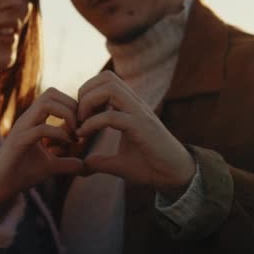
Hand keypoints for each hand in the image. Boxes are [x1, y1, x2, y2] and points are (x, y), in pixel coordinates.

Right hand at [0, 88, 83, 204]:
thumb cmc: (21, 173)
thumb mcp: (50, 166)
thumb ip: (67, 163)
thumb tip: (84, 165)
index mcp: (33, 120)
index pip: (54, 96)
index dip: (72, 105)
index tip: (82, 125)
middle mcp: (27, 119)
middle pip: (51, 94)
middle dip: (71, 106)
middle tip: (81, 127)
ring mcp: (22, 128)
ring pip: (45, 104)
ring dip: (66, 115)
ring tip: (74, 133)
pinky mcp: (18, 142)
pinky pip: (40, 128)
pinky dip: (58, 133)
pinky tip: (66, 143)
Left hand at [76, 71, 195, 190]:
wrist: (175, 176)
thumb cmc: (150, 166)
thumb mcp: (119, 163)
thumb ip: (100, 162)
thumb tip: (83, 166)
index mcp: (130, 107)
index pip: (106, 80)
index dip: (87, 92)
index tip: (80, 116)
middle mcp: (135, 105)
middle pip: (107, 78)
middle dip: (85, 92)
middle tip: (78, 117)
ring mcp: (139, 114)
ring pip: (110, 89)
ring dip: (89, 103)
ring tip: (81, 123)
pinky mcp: (141, 128)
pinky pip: (113, 116)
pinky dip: (93, 123)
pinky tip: (84, 135)